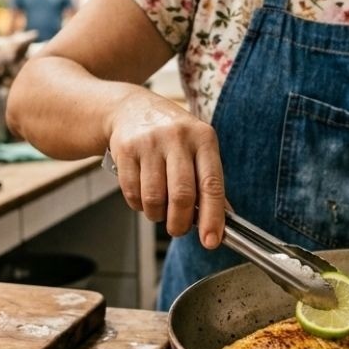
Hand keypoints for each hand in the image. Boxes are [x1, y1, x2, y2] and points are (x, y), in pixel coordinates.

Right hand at [107, 90, 226, 248]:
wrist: (132, 108)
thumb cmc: (172, 135)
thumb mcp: (197, 147)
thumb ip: (209, 181)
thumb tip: (223, 219)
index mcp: (203, 138)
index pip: (211, 184)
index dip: (212, 217)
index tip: (211, 240)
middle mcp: (178, 137)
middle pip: (182, 195)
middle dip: (180, 223)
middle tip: (178, 229)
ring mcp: (149, 142)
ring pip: (154, 198)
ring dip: (157, 215)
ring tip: (159, 209)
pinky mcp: (125, 150)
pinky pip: (132, 193)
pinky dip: (139, 205)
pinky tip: (143, 196)